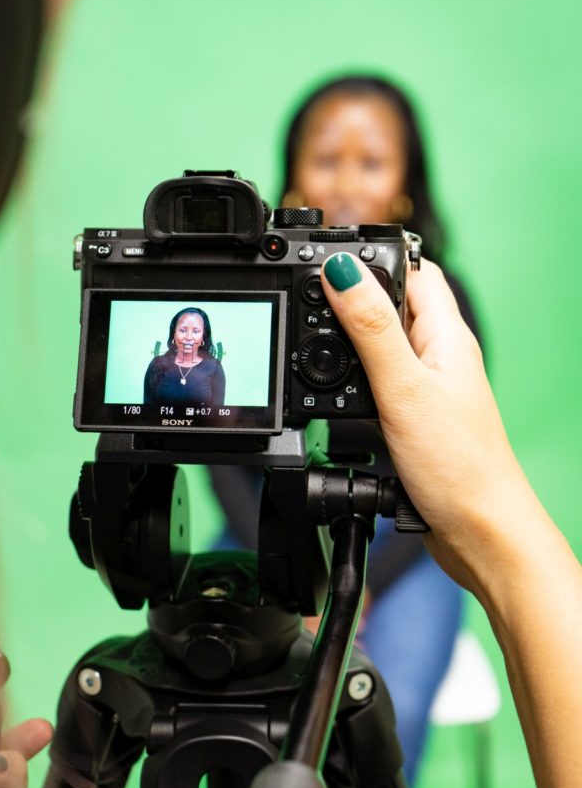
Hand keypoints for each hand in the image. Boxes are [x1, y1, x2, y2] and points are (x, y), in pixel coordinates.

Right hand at [320, 254, 533, 597]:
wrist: (477, 530)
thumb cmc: (457, 464)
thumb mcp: (403, 386)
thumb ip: (371, 328)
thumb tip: (342, 271)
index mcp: (445, 336)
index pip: (412, 270)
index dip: (372, 257)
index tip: (327, 257)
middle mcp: (439, 357)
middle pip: (392, 306)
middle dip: (351, 299)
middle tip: (309, 300)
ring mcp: (427, 390)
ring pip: (381, 348)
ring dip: (350, 342)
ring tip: (316, 346)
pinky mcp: (414, 421)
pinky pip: (379, 386)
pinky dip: (354, 384)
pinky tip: (337, 396)